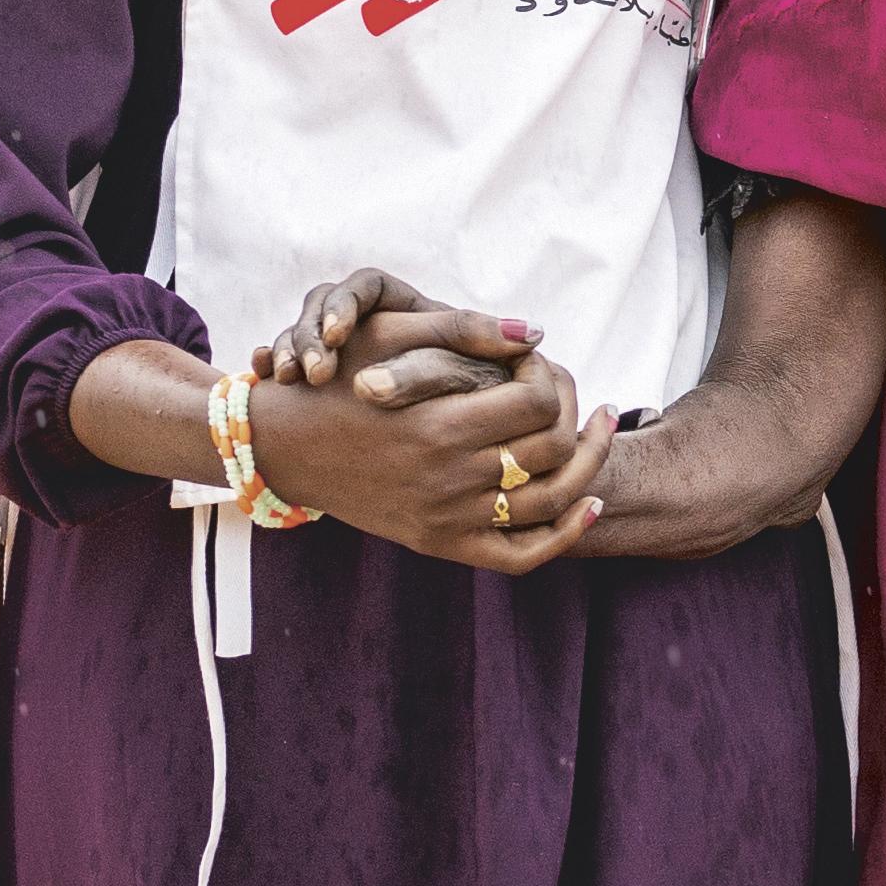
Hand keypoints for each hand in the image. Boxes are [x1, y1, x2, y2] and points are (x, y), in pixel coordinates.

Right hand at [248, 275, 616, 569]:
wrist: (286, 447)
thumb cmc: (337, 377)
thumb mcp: (387, 338)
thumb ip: (463, 330)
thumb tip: (536, 334)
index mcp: (437, 426)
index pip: (537, 400)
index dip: (548, 372)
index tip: (534, 360)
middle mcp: (447, 480)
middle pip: (552, 450)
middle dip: (574, 411)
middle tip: (574, 390)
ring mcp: (447, 520)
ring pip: (551, 503)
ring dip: (589, 465)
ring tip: (598, 430)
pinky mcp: (442, 544)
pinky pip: (523, 555)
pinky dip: (566, 532)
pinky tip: (589, 500)